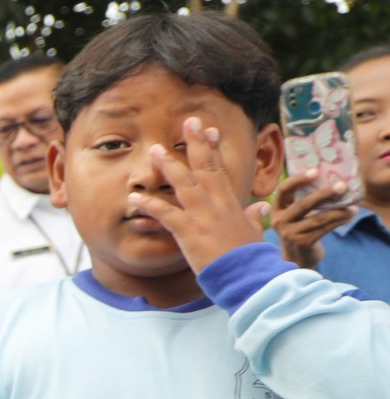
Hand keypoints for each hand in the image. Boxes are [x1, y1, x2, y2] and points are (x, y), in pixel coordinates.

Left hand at [134, 118, 267, 275]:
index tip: (208, 128)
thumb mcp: (254, 232)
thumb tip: (262, 207)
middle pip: (205, 167)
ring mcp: (203, 216)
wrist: (249, 277)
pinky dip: (149, 206)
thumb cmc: (249, 258)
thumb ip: (255, 218)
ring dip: (168, 166)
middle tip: (188, 121)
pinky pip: (166, 215)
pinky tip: (134, 198)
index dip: (213, 148)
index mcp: (231, 203)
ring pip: (184, 184)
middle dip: (195, 143)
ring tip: (154, 149)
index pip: (220, 169)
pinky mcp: (190, 232)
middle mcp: (217, 204)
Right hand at [270, 167, 354, 266]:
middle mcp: (279, 220)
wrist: (298, 256)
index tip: (316, 171)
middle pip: (303, 204)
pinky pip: (324, 229)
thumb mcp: (295, 214)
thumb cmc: (300, 228)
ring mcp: (289, 233)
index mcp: (277, 208)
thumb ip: (303, 199)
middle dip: (324, 194)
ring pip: (318, 218)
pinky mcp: (302, 243)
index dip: (298, 179)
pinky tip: (349, 217)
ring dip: (339, 211)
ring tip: (354, 207)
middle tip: (342, 186)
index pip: (284, 189)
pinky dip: (338, 222)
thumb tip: (333, 181)